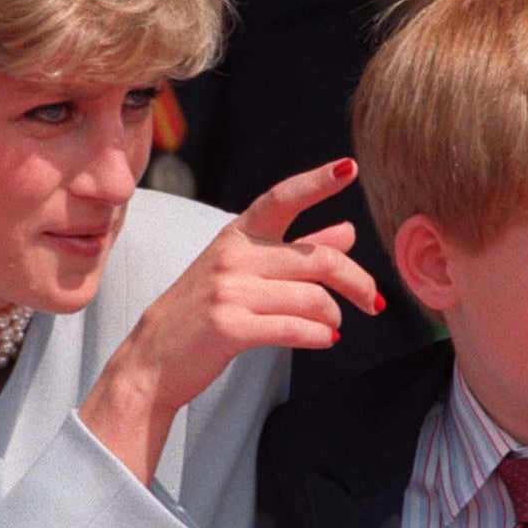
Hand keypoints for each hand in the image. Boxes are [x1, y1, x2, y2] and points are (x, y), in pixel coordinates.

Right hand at [79, 159, 383, 482]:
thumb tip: (347, 231)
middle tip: (374, 301)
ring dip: (333, 316)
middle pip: (318, 259)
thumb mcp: (244, 270)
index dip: (317, 182)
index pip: (282, 198)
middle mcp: (233, 255)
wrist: (153, 358)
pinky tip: (325, 340)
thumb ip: (298, 250)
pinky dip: (319, 336)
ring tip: (333, 326)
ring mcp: (228, 290)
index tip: (349, 169)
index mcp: (238, 235)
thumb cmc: (202, 311)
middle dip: (357, 281)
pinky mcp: (229, 327)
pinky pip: (294, 328)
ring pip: (312, 297)